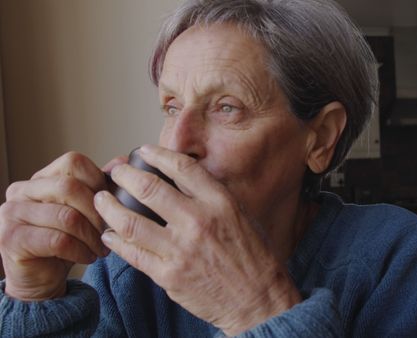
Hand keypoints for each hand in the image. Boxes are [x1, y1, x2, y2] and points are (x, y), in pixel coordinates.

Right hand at [0, 152, 120, 300]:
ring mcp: (11, 214)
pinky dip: (80, 250)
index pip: (73, 162)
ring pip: (67, 216)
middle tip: (108, 230)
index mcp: (40, 179)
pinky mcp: (11, 239)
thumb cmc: (64, 243)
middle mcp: (20, 191)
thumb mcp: (85, 211)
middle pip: (70, 187)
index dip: (98, 181)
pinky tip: (87, 257)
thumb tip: (122, 161)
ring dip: (92, 236)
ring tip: (100, 247)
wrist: (40, 279)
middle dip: (97, 212)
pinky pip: (58, 240)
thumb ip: (99, 186)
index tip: (110, 203)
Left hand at [95, 145, 300, 334]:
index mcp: (220, 202)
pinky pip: (132, 253)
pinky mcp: (168, 275)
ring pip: (131, 221)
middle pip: (149, 188)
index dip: (157, 154)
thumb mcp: (241, 216)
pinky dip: (116, 241)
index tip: (143, 151)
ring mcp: (181, 249)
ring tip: (101, 200)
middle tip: (115, 172)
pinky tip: (109, 234)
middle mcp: (198, 221)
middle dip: (124, 176)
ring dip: (109, 207)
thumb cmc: (252, 257)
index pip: (182, 167)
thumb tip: (184, 180)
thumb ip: (212, 198)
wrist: (257, 299)